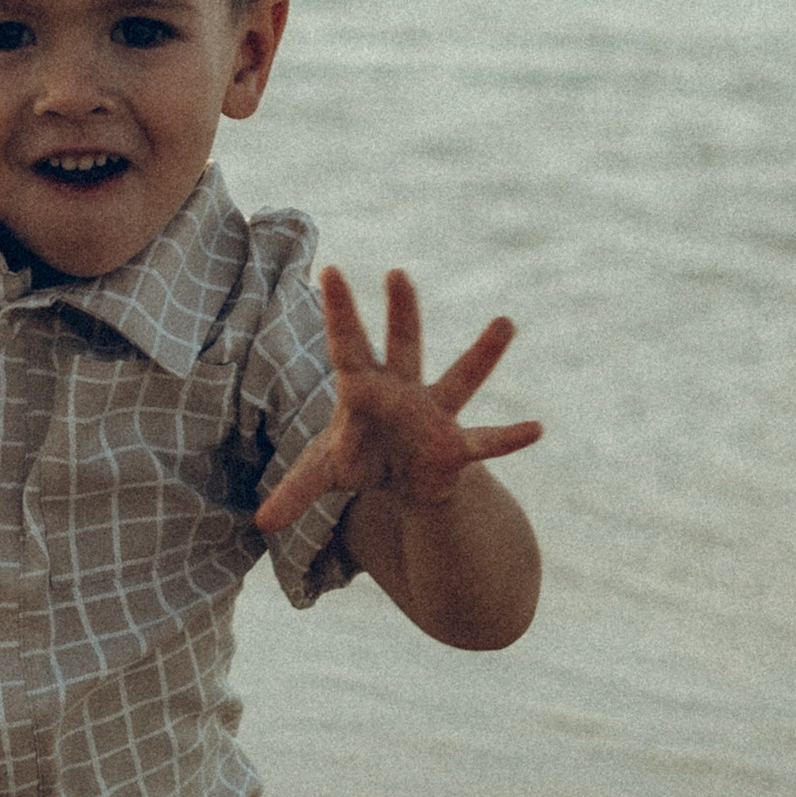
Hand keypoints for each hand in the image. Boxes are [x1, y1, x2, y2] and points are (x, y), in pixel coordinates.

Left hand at [255, 269, 541, 533]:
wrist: (401, 481)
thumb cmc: (361, 459)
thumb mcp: (323, 473)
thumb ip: (294, 491)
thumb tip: (259, 524)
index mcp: (364, 389)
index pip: (347, 346)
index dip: (339, 312)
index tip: (329, 272)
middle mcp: (403, 391)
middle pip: (403, 345)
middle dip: (401, 313)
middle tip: (397, 274)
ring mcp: (434, 414)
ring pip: (460, 379)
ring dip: (482, 354)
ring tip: (505, 322)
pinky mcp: (455, 446)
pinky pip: (486, 441)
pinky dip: (509, 438)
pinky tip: (536, 428)